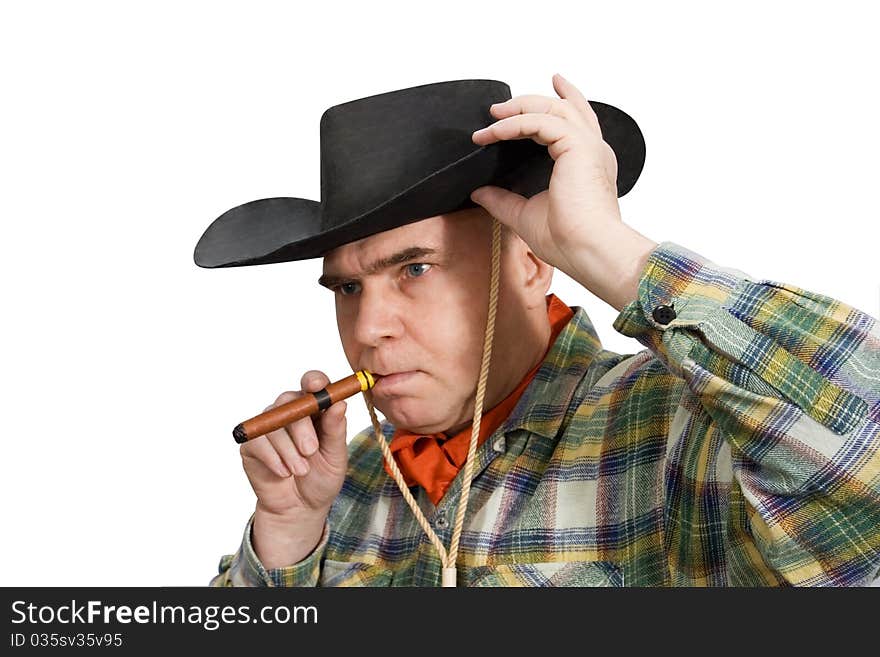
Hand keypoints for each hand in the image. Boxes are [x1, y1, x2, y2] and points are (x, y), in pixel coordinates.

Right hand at [240, 370, 348, 566]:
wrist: (301, 509)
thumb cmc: (321, 478)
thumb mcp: (336, 456)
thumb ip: (335, 430)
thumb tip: (339, 404)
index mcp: (315, 410)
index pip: (312, 385)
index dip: (314, 380)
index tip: (316, 386)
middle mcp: (290, 413)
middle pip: (289, 401)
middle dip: (301, 427)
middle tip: (310, 451)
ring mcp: (269, 427)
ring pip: (274, 424)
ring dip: (289, 450)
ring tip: (300, 470)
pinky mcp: (252, 444)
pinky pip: (258, 441)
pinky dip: (273, 458)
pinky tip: (283, 473)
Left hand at [470, 74, 656, 311]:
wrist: (587, 251)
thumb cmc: (568, 240)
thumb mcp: (525, 215)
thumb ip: (503, 200)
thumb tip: (478, 193)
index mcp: (588, 163)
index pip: (578, 121)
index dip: (566, 98)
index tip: (553, 82)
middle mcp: (593, 150)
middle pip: (564, 108)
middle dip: (529, 101)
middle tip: (497, 107)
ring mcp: (588, 145)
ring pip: (552, 108)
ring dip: (518, 108)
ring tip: (491, 116)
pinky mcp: (577, 145)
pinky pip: (539, 121)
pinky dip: (514, 124)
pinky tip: (493, 133)